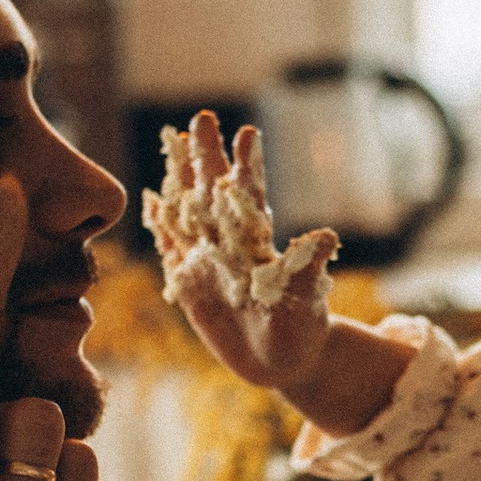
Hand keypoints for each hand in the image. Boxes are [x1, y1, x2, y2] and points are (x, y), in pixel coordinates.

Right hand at [152, 114, 340, 406]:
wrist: (282, 363)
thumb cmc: (302, 330)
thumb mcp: (306, 302)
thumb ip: (306, 269)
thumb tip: (326, 237)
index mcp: (259, 244)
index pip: (251, 197)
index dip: (247, 166)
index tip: (247, 132)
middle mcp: (232, 245)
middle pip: (215, 193)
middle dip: (208, 156)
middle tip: (203, 117)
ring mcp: (208, 262)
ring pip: (190, 214)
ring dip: (182, 181)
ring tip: (176, 142)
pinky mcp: (190, 286)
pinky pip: (172, 251)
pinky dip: (162, 227)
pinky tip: (153, 199)